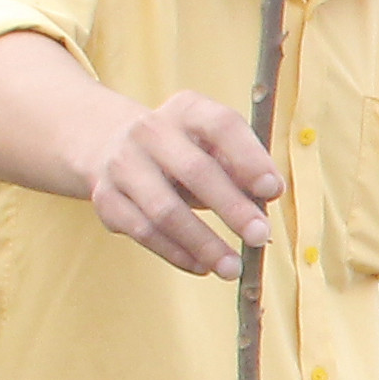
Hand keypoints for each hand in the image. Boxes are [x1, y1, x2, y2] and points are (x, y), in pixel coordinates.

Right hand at [78, 89, 286, 278]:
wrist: (110, 145)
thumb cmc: (181, 152)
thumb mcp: (211, 146)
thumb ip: (240, 166)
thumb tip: (269, 193)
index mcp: (187, 111)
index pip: (221, 125)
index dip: (249, 158)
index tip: (272, 190)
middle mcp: (150, 132)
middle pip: (195, 171)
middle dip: (232, 208)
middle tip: (260, 236)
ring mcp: (123, 164)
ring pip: (165, 211)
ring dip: (204, 243)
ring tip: (233, 268)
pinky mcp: (106, 198)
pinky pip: (144, 232)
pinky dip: (176, 253)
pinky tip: (202, 266)